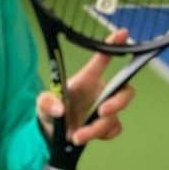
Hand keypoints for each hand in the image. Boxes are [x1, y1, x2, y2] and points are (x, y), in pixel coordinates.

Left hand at [37, 29, 135, 145]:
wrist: (51, 134)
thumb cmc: (51, 109)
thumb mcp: (42, 103)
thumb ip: (47, 102)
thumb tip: (60, 109)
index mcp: (88, 79)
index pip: (103, 58)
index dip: (113, 44)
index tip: (122, 32)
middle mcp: (101, 92)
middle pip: (125, 91)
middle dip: (118, 102)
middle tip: (102, 111)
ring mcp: (105, 110)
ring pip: (115, 116)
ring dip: (98, 127)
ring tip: (78, 135)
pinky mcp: (105, 126)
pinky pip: (113, 130)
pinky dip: (100, 135)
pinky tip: (84, 136)